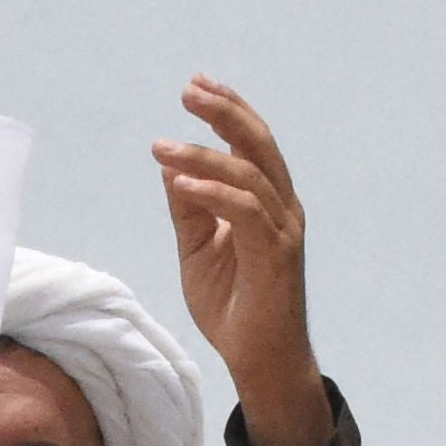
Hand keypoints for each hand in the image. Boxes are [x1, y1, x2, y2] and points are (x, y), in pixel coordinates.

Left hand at [153, 77, 333, 445]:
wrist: (259, 360)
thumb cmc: (234, 306)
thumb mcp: (198, 249)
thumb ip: (189, 209)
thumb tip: (170, 167)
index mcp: (268, 201)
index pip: (251, 144)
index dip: (227, 111)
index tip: (196, 85)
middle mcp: (282, 208)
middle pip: (258, 145)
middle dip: (224, 113)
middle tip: (188, 90)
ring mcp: (283, 230)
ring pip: (247, 176)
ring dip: (202, 156)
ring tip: (162, 147)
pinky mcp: (276, 256)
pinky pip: (244, 213)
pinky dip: (211, 194)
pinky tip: (178, 183)